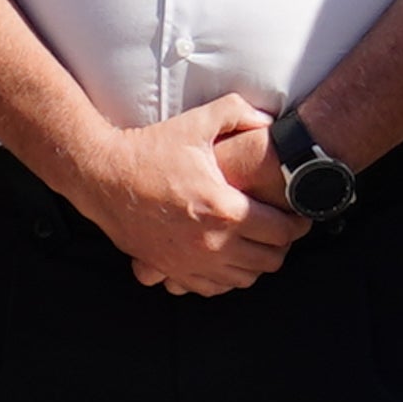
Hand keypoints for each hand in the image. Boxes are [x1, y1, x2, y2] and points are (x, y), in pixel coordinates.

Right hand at [63, 94, 308, 295]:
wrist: (101, 176)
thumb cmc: (149, 150)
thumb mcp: (198, 123)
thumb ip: (240, 113)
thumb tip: (270, 120)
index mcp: (223, 210)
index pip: (282, 232)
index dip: (299, 223)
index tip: (301, 214)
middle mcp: (209, 243)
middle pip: (268, 261)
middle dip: (283, 245)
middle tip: (283, 227)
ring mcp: (187, 261)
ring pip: (242, 279)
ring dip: (256, 263)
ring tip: (258, 242)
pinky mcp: (168, 269)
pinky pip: (210, 288)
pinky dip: (225, 277)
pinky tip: (227, 256)